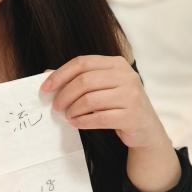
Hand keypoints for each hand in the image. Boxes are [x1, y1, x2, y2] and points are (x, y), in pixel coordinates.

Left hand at [40, 55, 168, 149]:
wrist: (145, 129)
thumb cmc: (119, 105)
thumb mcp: (102, 87)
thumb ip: (78, 78)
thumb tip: (47, 74)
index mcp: (117, 63)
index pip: (82, 62)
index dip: (61, 74)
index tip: (46, 88)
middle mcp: (126, 76)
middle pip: (84, 81)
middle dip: (65, 94)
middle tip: (56, 106)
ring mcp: (131, 95)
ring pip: (90, 100)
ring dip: (73, 109)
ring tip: (68, 115)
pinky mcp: (132, 116)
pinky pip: (100, 118)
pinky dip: (83, 121)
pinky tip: (76, 123)